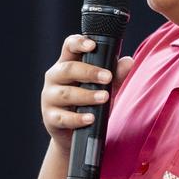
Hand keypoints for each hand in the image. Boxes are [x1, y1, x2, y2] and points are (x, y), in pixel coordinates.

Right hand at [41, 35, 134, 152]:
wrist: (75, 135)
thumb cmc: (88, 104)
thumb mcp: (103, 87)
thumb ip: (115, 76)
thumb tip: (128, 61)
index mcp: (66, 64)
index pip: (69, 47)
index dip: (78, 43)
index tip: (92, 45)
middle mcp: (54, 78)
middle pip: (68, 69)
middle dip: (89, 72)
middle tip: (108, 77)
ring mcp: (49, 98)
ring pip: (65, 93)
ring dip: (86, 95)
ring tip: (104, 97)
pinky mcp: (50, 118)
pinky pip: (63, 117)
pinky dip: (77, 118)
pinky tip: (90, 118)